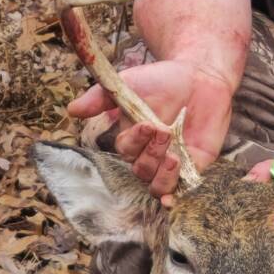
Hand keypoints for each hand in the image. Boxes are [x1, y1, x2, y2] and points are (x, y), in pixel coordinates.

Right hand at [68, 59, 233, 198]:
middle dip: (151, 153)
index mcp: (132, 138)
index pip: (126, 150)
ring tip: (173, 157)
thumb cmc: (162, 79)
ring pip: (157, 186)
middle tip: (164, 131)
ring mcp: (172, 162)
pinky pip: (181, 189)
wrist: (201, 74)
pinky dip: (173, 197)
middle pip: (141, 169)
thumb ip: (101, 97)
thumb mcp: (130, 83)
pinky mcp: (195, 166)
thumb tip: (72, 110)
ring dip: (162, 176)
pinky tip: (170, 200)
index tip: (147, 123)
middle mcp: (149, 154)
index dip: (134, 141)